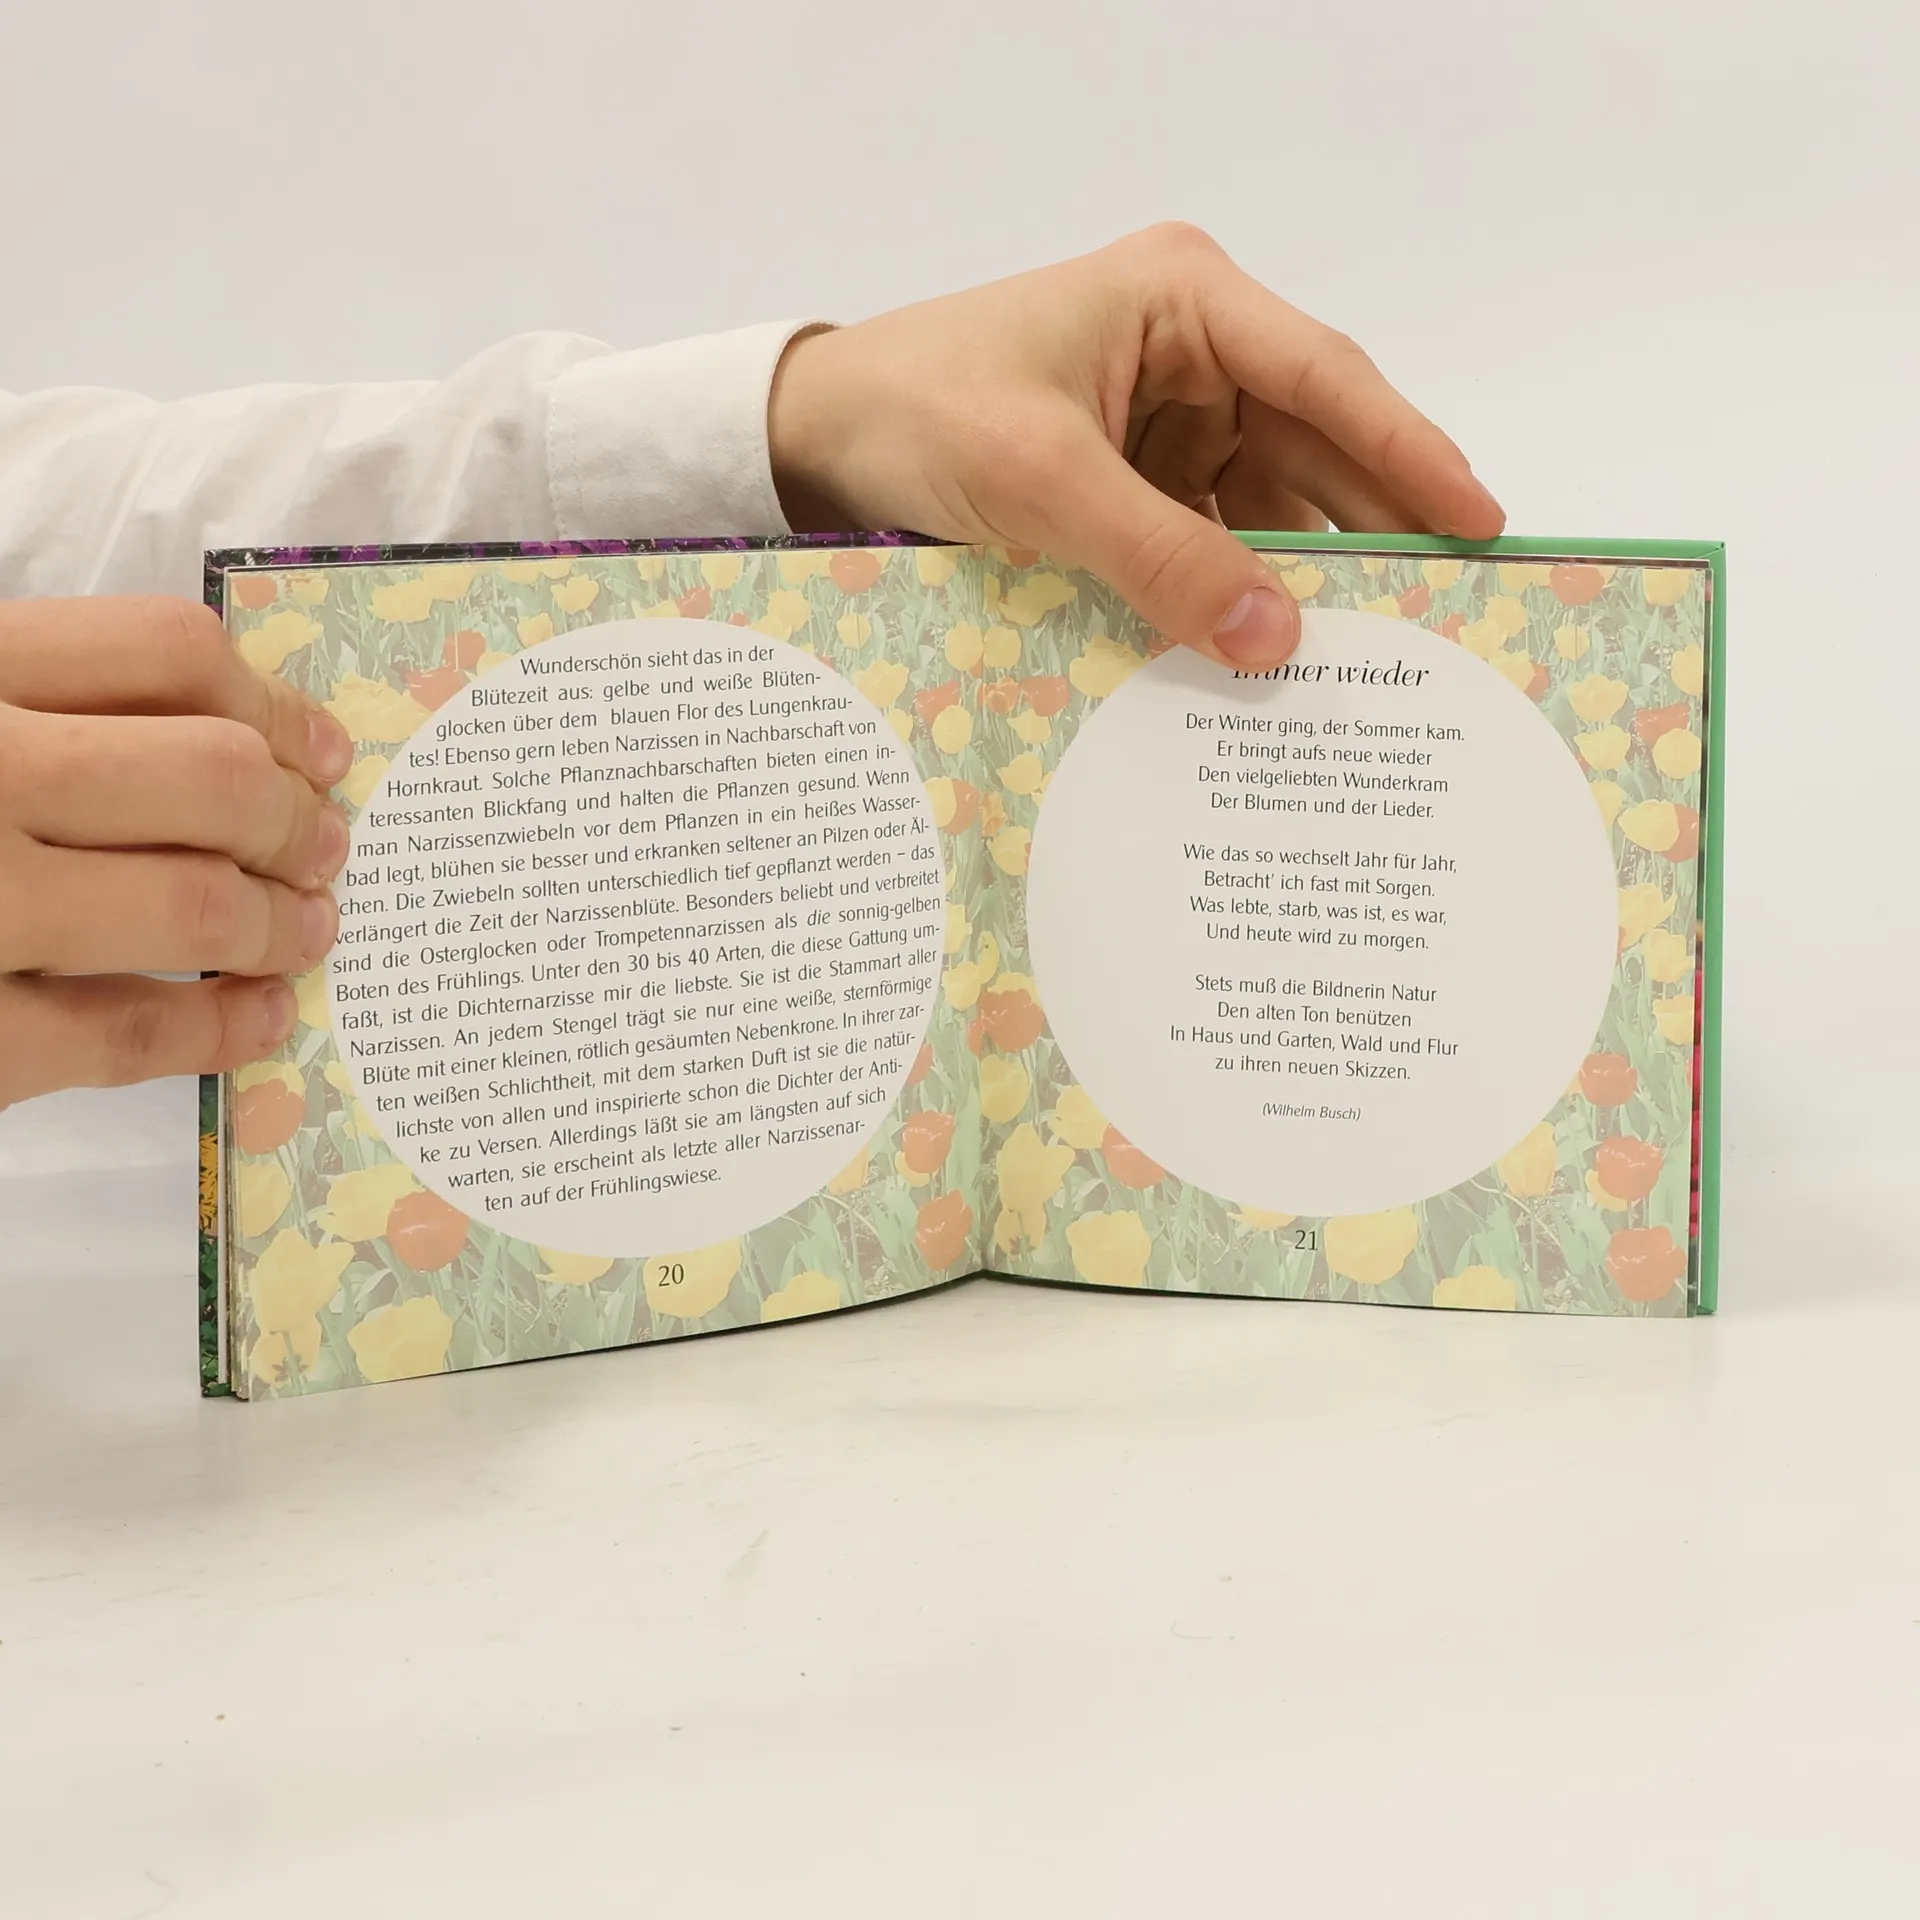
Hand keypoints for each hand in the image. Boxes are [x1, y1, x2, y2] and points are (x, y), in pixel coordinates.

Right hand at [0, 596, 352, 1109]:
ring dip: (284, 923)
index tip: (319, 750)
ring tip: (309, 929)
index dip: (274, 705)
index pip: (166, 652)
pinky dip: (221, 1028)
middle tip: (325, 848)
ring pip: (195, 906)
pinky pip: (126, 1035)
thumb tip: (229, 738)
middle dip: (298, 821)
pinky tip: (263, 1016)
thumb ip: (30, 699)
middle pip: (212, 777)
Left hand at [768, 222, 1504, 671]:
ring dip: (1300, 573)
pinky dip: (1233, 589)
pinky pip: (1208, 535)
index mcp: (1182, 301)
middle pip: (1311, 445)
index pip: (1326, 379)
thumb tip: (1276, 642)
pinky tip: (1263, 650)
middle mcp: (1189, 349)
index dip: (1409, 453)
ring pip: (1265, 501)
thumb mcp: (1044, 480)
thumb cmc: (917, 412)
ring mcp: (1163, 416)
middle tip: (1444, 612)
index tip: (1479, 521)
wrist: (815, 439)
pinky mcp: (1133, 476)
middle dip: (1368, 527)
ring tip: (1363, 653)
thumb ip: (1163, 558)